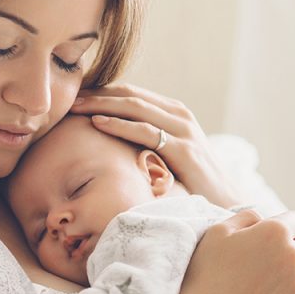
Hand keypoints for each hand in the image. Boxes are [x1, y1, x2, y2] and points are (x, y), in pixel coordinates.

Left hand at [69, 84, 241, 207]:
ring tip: (75, 106)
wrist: (226, 202)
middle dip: (97, 93)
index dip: (102, 91)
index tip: (75, 95)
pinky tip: (97, 122)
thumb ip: (148, 141)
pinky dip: (119, 124)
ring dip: (102, 103)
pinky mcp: (183, 149)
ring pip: (135, 106)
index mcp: (175, 113)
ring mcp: (183, 130)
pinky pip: (145, 130)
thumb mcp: (169, 155)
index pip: (132, 93)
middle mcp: (179, 115)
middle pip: (130, 94)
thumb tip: (113, 142)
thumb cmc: (193, 182)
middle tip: (68, 96)